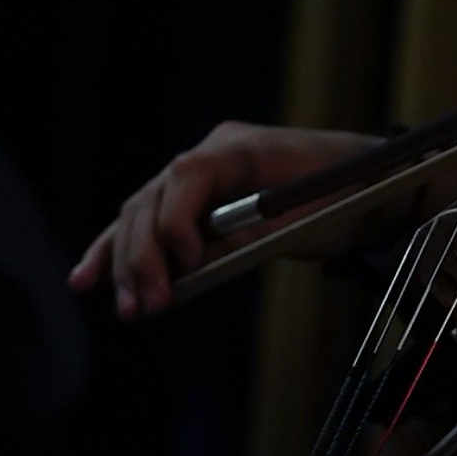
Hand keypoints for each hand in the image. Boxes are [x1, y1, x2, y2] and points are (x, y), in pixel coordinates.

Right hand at [72, 122, 378, 318]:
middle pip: (155, 198)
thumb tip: (199, 260)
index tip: (186, 262)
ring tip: (128, 309)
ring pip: (142, 215)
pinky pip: (148, 224)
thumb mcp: (311, 217)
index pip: (189, 175)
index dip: (177, 219)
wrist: (370, 181)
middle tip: (149, 305)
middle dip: (146, 255)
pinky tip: (86, 278)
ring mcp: (197, 176)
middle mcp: (211, 154)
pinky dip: (119, 251)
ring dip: (129, 264)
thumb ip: (254, 234)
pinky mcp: (193, 201)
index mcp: (241, 146)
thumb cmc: (347, 195)